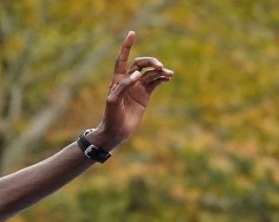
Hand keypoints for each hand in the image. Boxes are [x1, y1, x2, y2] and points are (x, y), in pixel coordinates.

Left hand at [91, 31, 172, 150]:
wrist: (116, 132)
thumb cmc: (111, 116)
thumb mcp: (113, 101)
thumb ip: (124, 86)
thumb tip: (137, 74)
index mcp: (118, 80)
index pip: (122, 59)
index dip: (127, 46)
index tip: (132, 33)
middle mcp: (128, 81)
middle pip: (140, 64)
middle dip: (150, 62)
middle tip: (159, 66)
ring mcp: (137, 87)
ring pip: (150, 74)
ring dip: (160, 71)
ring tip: (168, 73)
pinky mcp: (145, 96)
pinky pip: (155, 83)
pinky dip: (162, 78)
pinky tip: (168, 78)